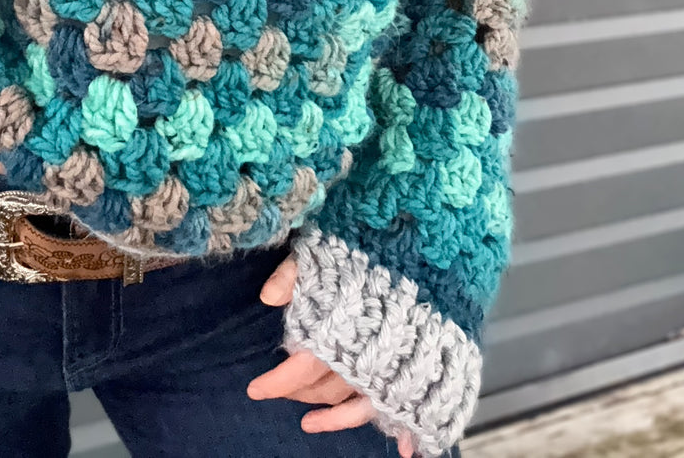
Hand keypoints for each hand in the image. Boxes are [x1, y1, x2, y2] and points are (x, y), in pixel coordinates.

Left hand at [248, 256, 414, 456]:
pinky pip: (402, 404)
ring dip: (332, 416)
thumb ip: (294, 272)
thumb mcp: (322, 250)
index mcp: (338, 331)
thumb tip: (267, 298)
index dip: (276, 383)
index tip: (254, 390)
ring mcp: (390, 365)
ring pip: (356, 403)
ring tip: (308, 423)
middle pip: (325, 387)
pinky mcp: (413, 367)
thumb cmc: (367, 247)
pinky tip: (406, 451)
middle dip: (298, 391)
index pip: (301, 368)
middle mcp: (363, 356)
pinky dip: (402, 429)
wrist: (428, 249)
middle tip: (278, 388)